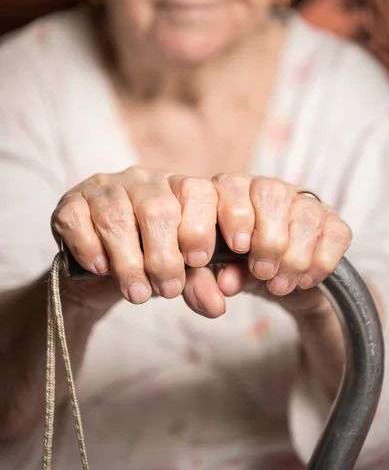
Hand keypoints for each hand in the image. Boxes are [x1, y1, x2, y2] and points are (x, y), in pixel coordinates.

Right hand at [51, 168, 352, 317]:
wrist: (100, 263)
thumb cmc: (155, 261)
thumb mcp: (188, 271)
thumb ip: (205, 279)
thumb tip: (223, 300)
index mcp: (180, 189)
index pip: (204, 191)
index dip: (218, 221)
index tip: (226, 259)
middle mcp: (144, 180)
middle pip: (162, 200)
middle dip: (169, 249)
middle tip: (169, 286)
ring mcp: (105, 188)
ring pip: (120, 210)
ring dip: (132, 256)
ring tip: (141, 292)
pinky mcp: (70, 204)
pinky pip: (79, 217)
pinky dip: (93, 246)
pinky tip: (105, 268)